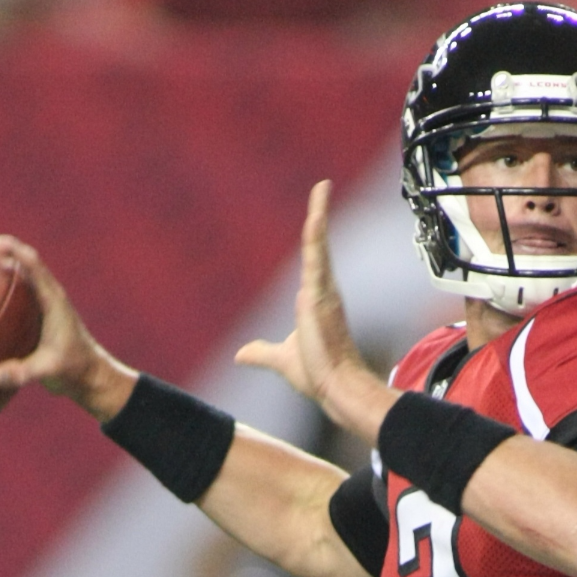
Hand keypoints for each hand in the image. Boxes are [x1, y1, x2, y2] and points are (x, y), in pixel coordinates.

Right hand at [0, 233, 133, 419]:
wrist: (87, 373)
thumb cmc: (73, 369)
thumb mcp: (50, 372)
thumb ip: (25, 373)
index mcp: (51, 297)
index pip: (30, 262)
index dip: (7, 251)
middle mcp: (42, 290)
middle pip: (13, 255)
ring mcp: (33, 297)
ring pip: (5, 266)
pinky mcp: (26, 307)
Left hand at [236, 181, 394, 437]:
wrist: (335, 388)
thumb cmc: (318, 375)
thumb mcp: (281, 359)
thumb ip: (261, 353)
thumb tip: (241, 355)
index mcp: (313, 300)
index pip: (312, 260)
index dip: (314, 236)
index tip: (315, 214)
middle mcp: (321, 292)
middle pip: (317, 245)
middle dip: (319, 214)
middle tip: (322, 187)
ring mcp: (323, 293)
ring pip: (318, 246)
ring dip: (318, 215)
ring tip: (320, 189)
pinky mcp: (320, 297)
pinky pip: (317, 259)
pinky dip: (317, 237)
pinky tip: (315, 216)